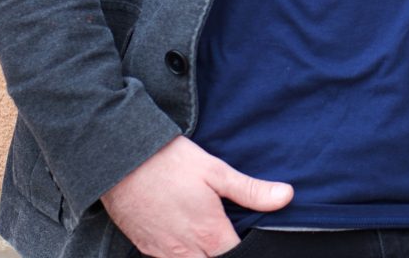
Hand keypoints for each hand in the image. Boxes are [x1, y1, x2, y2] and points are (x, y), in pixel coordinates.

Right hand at [100, 135, 293, 257]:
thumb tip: (286, 196)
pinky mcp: (146, 249)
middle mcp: (187, 252)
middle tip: (226, 239)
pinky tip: (185, 241)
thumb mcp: (215, 170)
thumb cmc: (170, 162)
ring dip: (203, 255)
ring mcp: (164, 254)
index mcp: (210, 234)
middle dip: (224, 255)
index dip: (248, 251)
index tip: (254, 241)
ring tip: (208, 239)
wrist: (122, 161)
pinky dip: (181, 256)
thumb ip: (251, 190)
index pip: (238, 257)